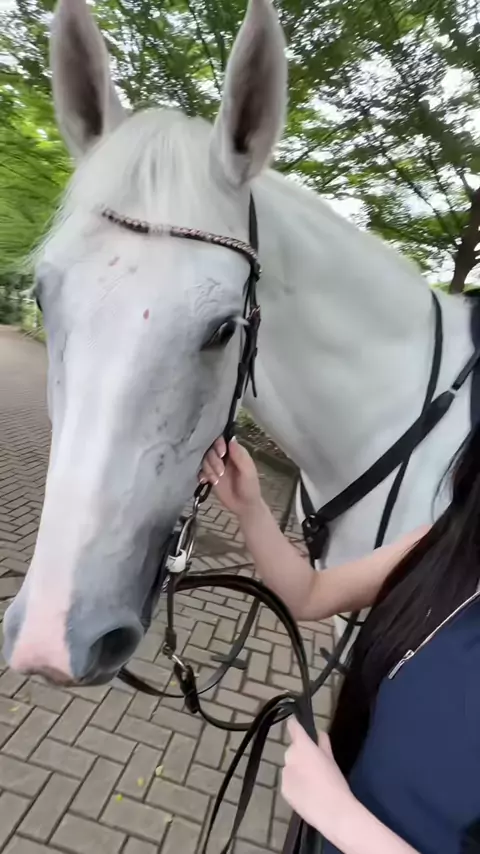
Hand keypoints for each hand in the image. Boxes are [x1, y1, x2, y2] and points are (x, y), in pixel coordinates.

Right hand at [198, 437, 262, 519]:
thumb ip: (240, 456)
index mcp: (234, 451)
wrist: (244, 506)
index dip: (218, 444)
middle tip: (221, 472)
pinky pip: (200, 471)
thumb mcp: (248, 472)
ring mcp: (216, 466)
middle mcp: (224, 457)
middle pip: (210, 449)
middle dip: (213, 460)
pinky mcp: (210, 476)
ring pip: (204, 460)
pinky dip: (201, 475)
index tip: (222, 454)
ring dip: (208, 469)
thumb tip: (231, 439)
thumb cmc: (250, 487)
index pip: (222, 440)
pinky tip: (206, 482)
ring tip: (216, 480)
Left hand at [281, 718, 354, 840]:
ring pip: (289, 767)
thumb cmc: (335, 782)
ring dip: (297, 770)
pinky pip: (288, 782)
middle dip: (300, 755)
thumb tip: (320, 733)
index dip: (294, 724)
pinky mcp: (283, 789)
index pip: (293, 727)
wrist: (332, 810)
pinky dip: (294, 785)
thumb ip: (323, 744)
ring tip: (312, 783)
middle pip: (292, 750)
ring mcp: (284, 773)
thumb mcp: (331, 760)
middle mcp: (290, 756)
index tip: (295, 722)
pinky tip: (306, 794)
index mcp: (303, 746)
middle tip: (314, 766)